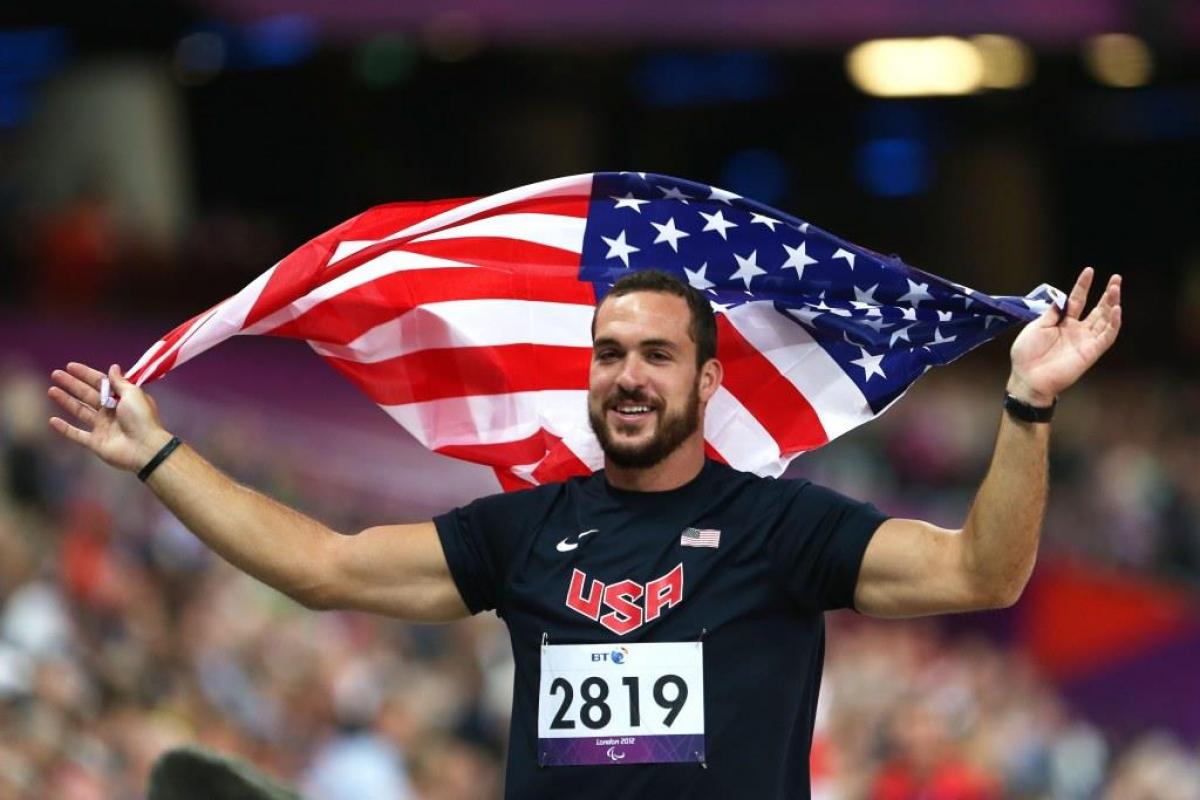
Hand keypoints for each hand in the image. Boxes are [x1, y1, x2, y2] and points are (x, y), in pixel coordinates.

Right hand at [48, 363, 173, 472]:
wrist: (144, 448)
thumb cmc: (141, 418)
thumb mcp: (133, 394)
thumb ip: (120, 382)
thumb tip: (113, 367)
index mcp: (122, 399)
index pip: (101, 383)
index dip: (86, 374)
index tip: (71, 366)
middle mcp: (111, 412)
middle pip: (87, 394)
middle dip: (72, 384)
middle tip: (55, 374)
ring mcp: (102, 427)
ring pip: (80, 411)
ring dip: (66, 401)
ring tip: (51, 390)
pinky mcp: (95, 442)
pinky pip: (77, 434)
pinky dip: (65, 429)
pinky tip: (52, 420)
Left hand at [1008, 267, 1121, 405]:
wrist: (1027, 377)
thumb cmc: (1027, 354)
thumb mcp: (1037, 326)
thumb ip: (1052, 312)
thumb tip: (1062, 297)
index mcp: (1062, 323)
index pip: (1077, 300)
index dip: (1083, 286)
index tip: (1089, 271)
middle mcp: (1077, 330)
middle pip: (1097, 308)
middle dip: (1107, 293)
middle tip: (1116, 277)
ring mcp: (1085, 340)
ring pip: (1105, 319)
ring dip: (1112, 304)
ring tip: (1116, 288)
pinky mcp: (1091, 352)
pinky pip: (1106, 336)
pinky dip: (1113, 323)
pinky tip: (1116, 310)